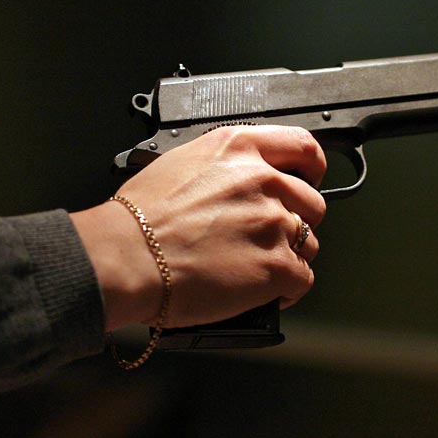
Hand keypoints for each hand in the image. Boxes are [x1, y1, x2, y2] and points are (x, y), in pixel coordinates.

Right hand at [71, 125, 326, 330]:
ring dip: (288, 255)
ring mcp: (273, 223)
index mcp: (240, 149)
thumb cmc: (140, 217)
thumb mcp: (183, 163)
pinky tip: (264, 291)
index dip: (311, 168)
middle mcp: (263, 181)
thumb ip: (227, 167)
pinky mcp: (276, 266)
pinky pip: (303, 278)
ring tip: (255, 266)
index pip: (302, 146)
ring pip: (307, 242)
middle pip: (310, 202)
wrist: (126, 256)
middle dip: (295, 220)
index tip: (310, 179)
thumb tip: (243, 182)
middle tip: (267, 235)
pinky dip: (287, 288)